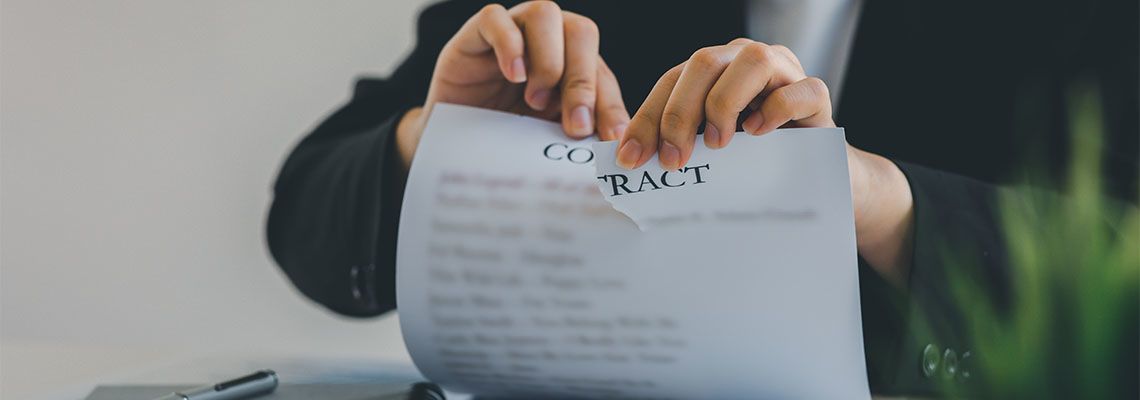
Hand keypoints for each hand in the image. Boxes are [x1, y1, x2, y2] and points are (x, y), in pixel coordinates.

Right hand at [396, 1, 629, 167]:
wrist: (455, 146)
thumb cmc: (505, 138)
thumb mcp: (547, 137)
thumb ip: (578, 133)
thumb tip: (618, 145)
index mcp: (572, 65)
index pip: (602, 73)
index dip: (610, 104)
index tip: (611, 138)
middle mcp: (547, 40)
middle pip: (581, 32)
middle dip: (583, 81)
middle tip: (575, 125)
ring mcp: (512, 31)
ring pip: (545, 13)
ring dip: (549, 60)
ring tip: (535, 101)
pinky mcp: (476, 33)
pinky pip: (495, 18)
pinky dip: (509, 44)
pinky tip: (514, 76)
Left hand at [618, 39, 915, 286]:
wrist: (813, 177)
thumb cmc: (753, 161)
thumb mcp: (709, 152)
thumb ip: (678, 146)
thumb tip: (629, 162)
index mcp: (713, 72)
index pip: (671, 81)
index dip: (647, 118)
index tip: (631, 159)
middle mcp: (744, 61)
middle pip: (704, 63)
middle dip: (680, 112)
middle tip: (674, 160)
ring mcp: (784, 71)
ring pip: (752, 60)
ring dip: (725, 102)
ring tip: (718, 144)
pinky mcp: (816, 94)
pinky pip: (799, 89)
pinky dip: (776, 108)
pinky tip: (759, 134)